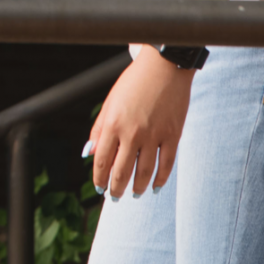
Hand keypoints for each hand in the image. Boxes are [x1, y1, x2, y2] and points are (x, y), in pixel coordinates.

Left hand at [89, 50, 192, 197]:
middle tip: (114, 197)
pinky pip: (166, 164)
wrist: (165, 66)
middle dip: (116, 189)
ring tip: (134, 194)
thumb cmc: (134, 82)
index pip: (102, 161)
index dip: (99, 178)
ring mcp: (154, 135)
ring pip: (144, 172)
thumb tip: (90, 153)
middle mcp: (132, 133)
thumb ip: (99, 129)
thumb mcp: (110, 103)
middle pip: (122, 171)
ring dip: (137, 187)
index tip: (99, 187)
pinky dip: (161, 178)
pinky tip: (156, 186)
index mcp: (113, 125)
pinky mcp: (173, 134)